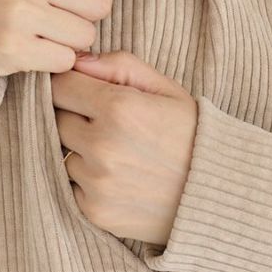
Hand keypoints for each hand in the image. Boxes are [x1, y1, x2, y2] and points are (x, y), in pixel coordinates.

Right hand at [0, 0, 135, 79]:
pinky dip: (54, 61)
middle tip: (57, 16)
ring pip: (86, 35)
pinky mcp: (11, 48)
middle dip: (85, 15)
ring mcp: (18, 11)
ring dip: (70, 41)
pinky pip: (65, 60)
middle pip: (101, 4)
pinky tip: (32, 50)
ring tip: (41, 33)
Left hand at [50, 49, 197, 244]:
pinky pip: (70, 184)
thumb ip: (118, 66)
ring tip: (117, 152)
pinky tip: (116, 176)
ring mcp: (96, 182)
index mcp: (118, 107)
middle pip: (55, 118)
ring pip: (62, 152)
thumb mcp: (165, 89)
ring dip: (79, 149)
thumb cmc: (191, 134)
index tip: (82, 89)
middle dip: (74, 115)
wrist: (216, 195)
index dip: (69, 83)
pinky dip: (85, 179)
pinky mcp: (94, 211)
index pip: (60, 84)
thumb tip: (75, 60)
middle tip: (105, 122)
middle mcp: (102, 146)